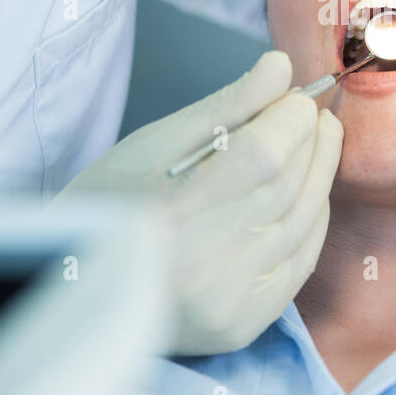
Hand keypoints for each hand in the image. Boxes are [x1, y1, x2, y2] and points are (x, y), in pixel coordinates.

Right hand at [52, 50, 342, 354]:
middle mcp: (204, 264)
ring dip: (319, 175)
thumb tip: (281, 67)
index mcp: (171, 213)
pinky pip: (300, 265)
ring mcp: (227, 302)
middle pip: (287, 186)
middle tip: (311, 113)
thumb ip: (224, 106)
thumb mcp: (153, 143)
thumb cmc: (110, 203)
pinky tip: (311, 193)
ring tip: (318, 141)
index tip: (297, 96)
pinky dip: (313, 222)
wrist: (76, 286)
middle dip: (310, 140)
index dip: (290, 119)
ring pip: (302, 222)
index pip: (263, 155)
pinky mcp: (241, 327)